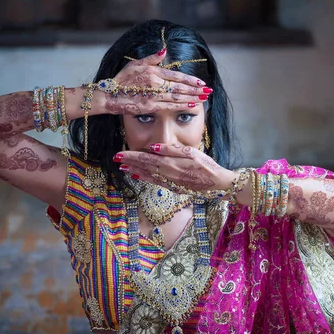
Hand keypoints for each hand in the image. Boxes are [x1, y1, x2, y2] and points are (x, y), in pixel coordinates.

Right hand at [99, 50, 211, 115]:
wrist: (108, 95)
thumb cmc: (121, 80)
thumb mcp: (135, 64)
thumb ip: (152, 58)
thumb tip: (164, 50)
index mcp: (153, 72)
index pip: (176, 75)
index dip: (190, 79)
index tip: (201, 82)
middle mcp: (155, 83)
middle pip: (180, 86)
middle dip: (196, 89)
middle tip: (209, 90)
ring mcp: (153, 95)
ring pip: (177, 96)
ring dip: (192, 97)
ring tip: (204, 98)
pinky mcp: (150, 106)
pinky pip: (169, 106)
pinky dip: (182, 105)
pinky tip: (192, 105)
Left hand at [112, 144, 236, 194]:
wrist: (217, 183)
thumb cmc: (206, 165)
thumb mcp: (191, 152)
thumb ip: (171, 150)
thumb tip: (153, 147)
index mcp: (170, 164)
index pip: (146, 159)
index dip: (132, 156)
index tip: (119, 154)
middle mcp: (167, 174)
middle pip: (144, 167)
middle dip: (130, 162)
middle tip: (116, 159)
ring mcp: (169, 182)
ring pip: (148, 175)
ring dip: (135, 171)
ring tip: (123, 168)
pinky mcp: (173, 187)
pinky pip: (155, 182)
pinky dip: (145, 178)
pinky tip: (138, 176)